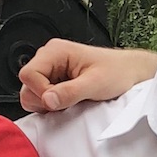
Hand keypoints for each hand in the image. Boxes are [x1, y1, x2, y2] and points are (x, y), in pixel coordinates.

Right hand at [18, 40, 156, 113]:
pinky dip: (54, 104)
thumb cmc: (117, 72)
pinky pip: (43, 98)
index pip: (28, 75)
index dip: (41, 91)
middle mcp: (49, 58)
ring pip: (33, 94)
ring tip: (72, 99)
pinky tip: (71, 101)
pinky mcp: (55, 82)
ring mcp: (51, 71)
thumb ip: (70, 92)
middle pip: (27, 86)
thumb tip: (47, 100)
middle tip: (69, 100)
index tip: (60, 100)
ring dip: (50, 103)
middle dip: (45, 100)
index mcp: (55, 51)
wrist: (130, 73)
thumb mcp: (95, 84)